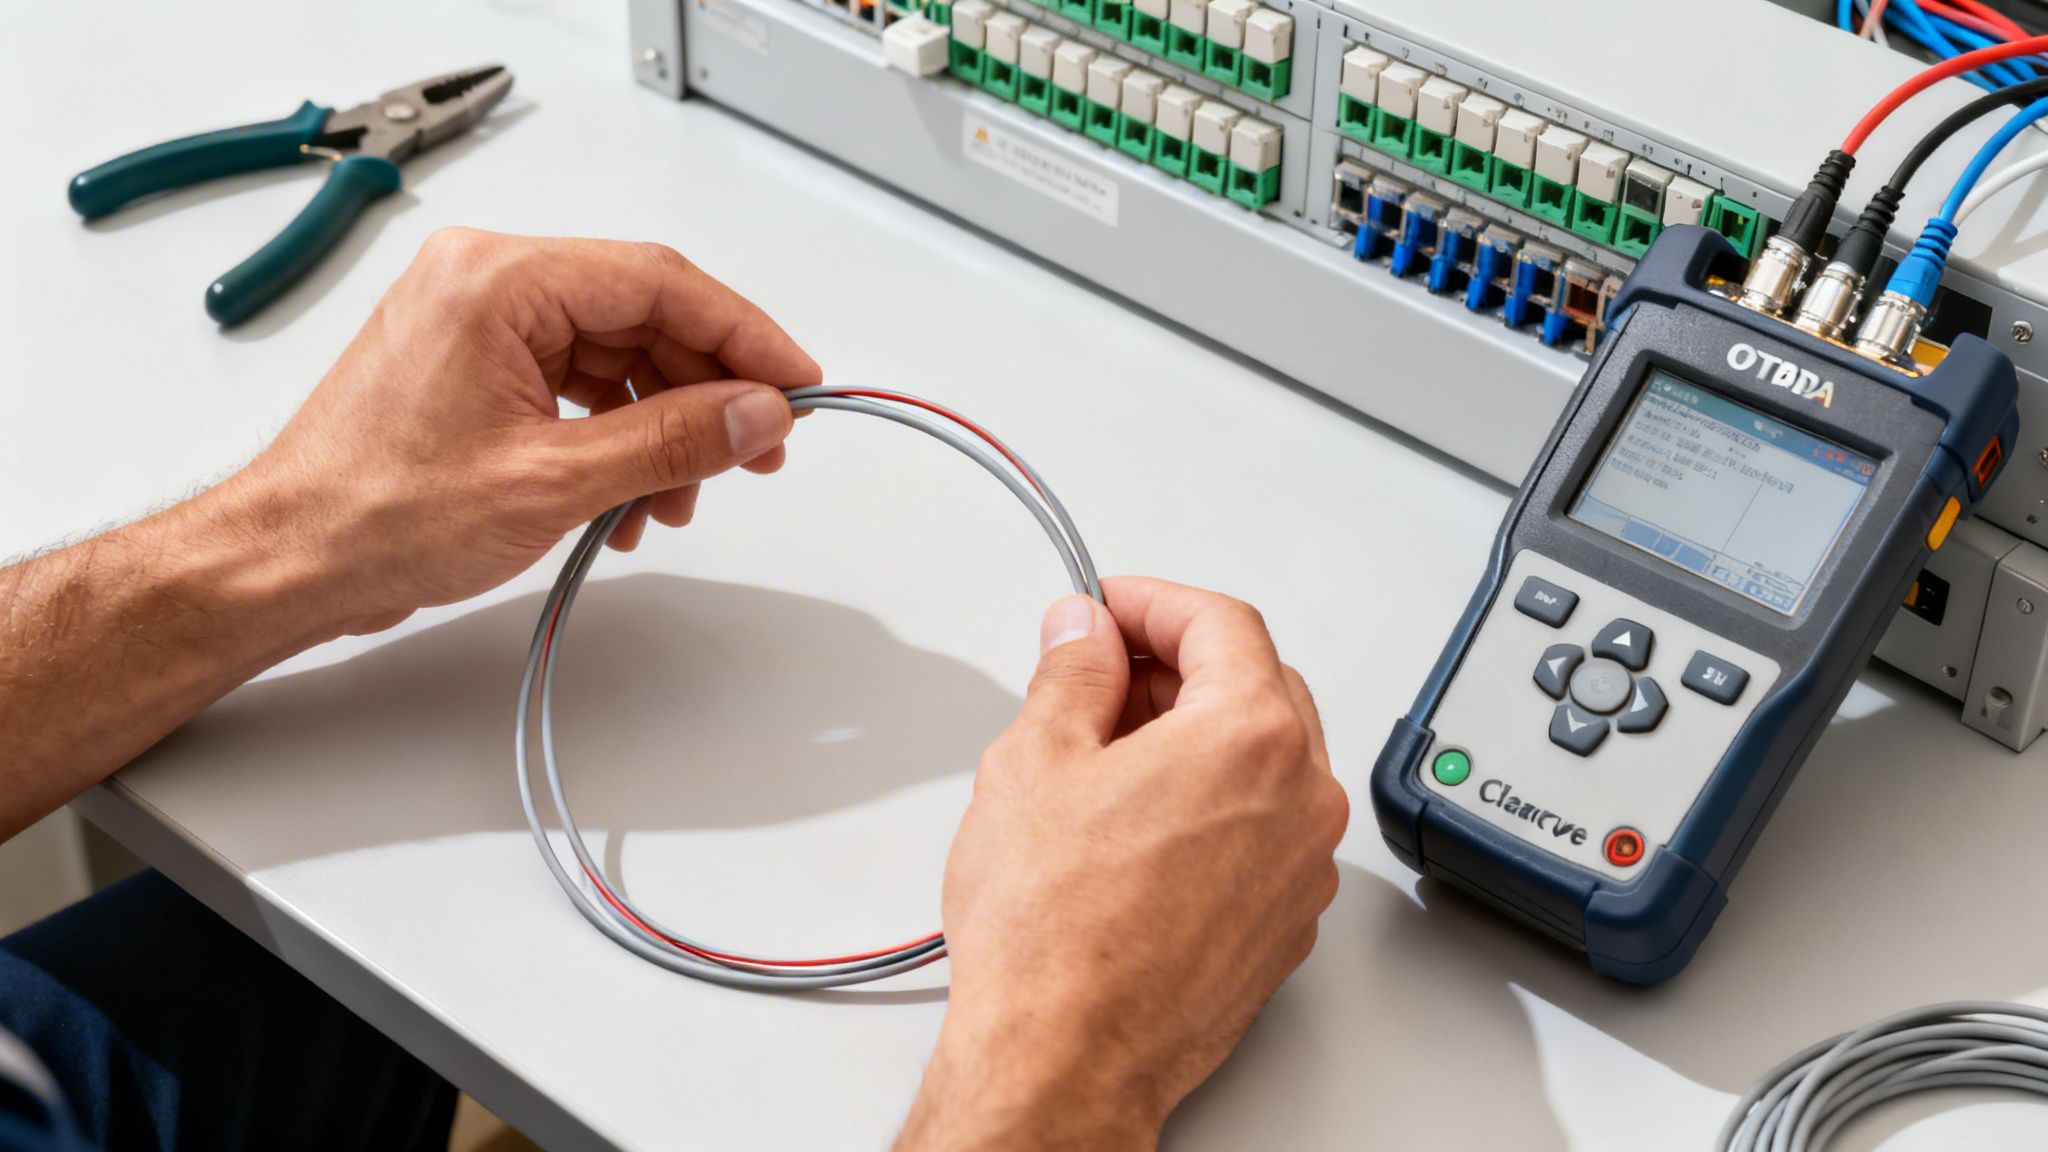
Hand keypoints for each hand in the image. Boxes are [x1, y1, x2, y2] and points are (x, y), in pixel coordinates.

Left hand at [209, 228, 821, 635]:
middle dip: (705, 391)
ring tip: (677, 498)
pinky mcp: (476, 367)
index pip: (658, 281)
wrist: (290, 561)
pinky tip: (630, 499)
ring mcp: (479, 324)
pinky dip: (616, 439)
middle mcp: (486, 283)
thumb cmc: (377, 514)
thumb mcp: (552, 481)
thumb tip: (756, 413)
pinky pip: (577, 384)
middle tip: (758, 450)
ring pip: (615, 356)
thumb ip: (671, 439)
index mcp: (496, 279)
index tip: (798, 381)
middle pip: (642, 316)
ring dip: (661, 429)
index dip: (743, 335)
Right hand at [897, 578, 1347, 1149]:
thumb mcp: (1034, 759)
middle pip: (1256, 685)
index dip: (1153, 602)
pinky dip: (1214, 803)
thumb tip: (1085, 634)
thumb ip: (1072, 671)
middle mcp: (1301, 798)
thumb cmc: (1053, 932)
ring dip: (1196, 736)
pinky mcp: (1285, 923)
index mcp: (1251, 736)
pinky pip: (1262, 829)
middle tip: (1100, 676)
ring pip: (1265, 760)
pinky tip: (1138, 826)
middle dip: (1177, 666)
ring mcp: (1302, 867)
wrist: (1066, 1056)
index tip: (1107, 610)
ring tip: (1106, 759)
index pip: (1222, 623)